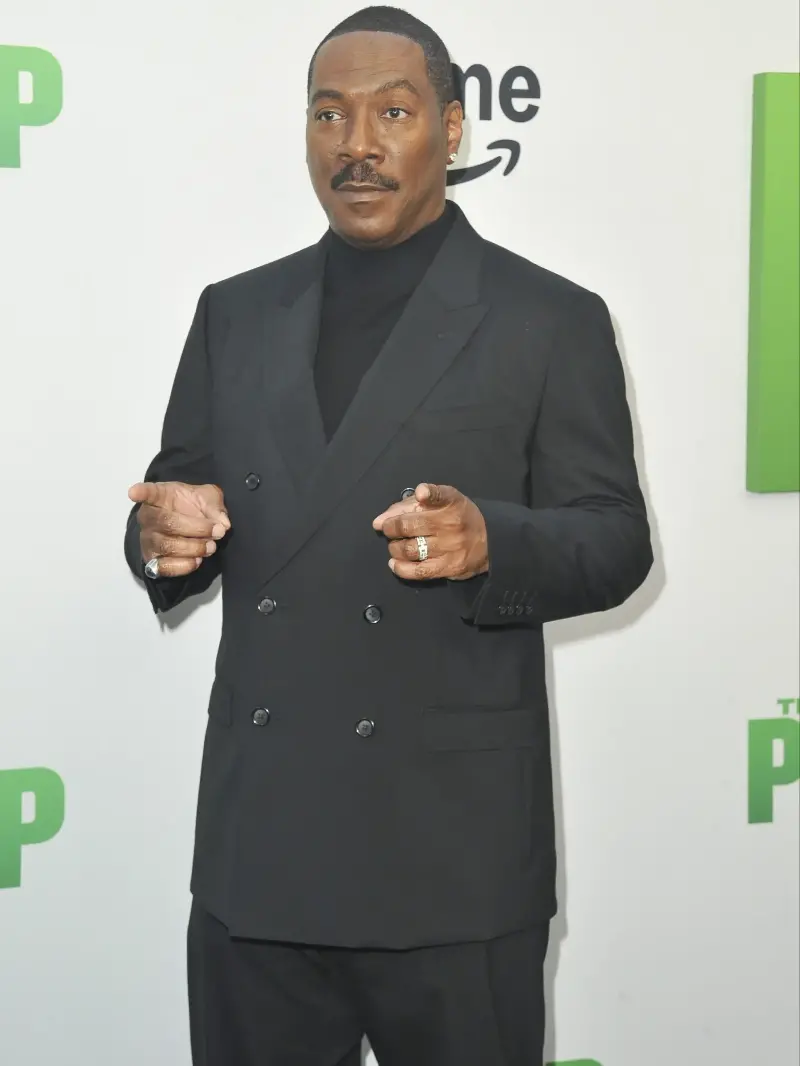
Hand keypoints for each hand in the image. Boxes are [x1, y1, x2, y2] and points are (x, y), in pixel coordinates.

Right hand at [128, 481, 230, 578]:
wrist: (187, 525)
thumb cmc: (193, 506)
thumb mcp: (208, 498)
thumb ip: (215, 506)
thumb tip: (223, 524)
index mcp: (160, 496)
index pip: (149, 492)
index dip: (141, 492)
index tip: (134, 492)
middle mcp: (149, 517)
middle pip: (167, 523)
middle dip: (197, 529)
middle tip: (217, 532)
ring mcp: (148, 539)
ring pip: (167, 546)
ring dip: (194, 548)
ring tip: (211, 547)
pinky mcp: (152, 559)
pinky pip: (164, 566)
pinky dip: (184, 566)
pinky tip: (197, 560)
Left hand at [372, 483, 488, 580]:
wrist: (490, 541)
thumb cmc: (459, 517)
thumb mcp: (443, 502)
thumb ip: (410, 505)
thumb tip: (379, 520)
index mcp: (451, 503)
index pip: (440, 495)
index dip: (428, 494)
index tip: (420, 495)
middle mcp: (450, 524)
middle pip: (409, 526)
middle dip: (391, 528)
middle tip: (389, 530)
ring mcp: (449, 548)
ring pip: (409, 549)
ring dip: (394, 548)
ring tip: (395, 546)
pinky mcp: (448, 567)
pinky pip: (418, 571)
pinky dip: (401, 568)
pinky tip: (394, 563)